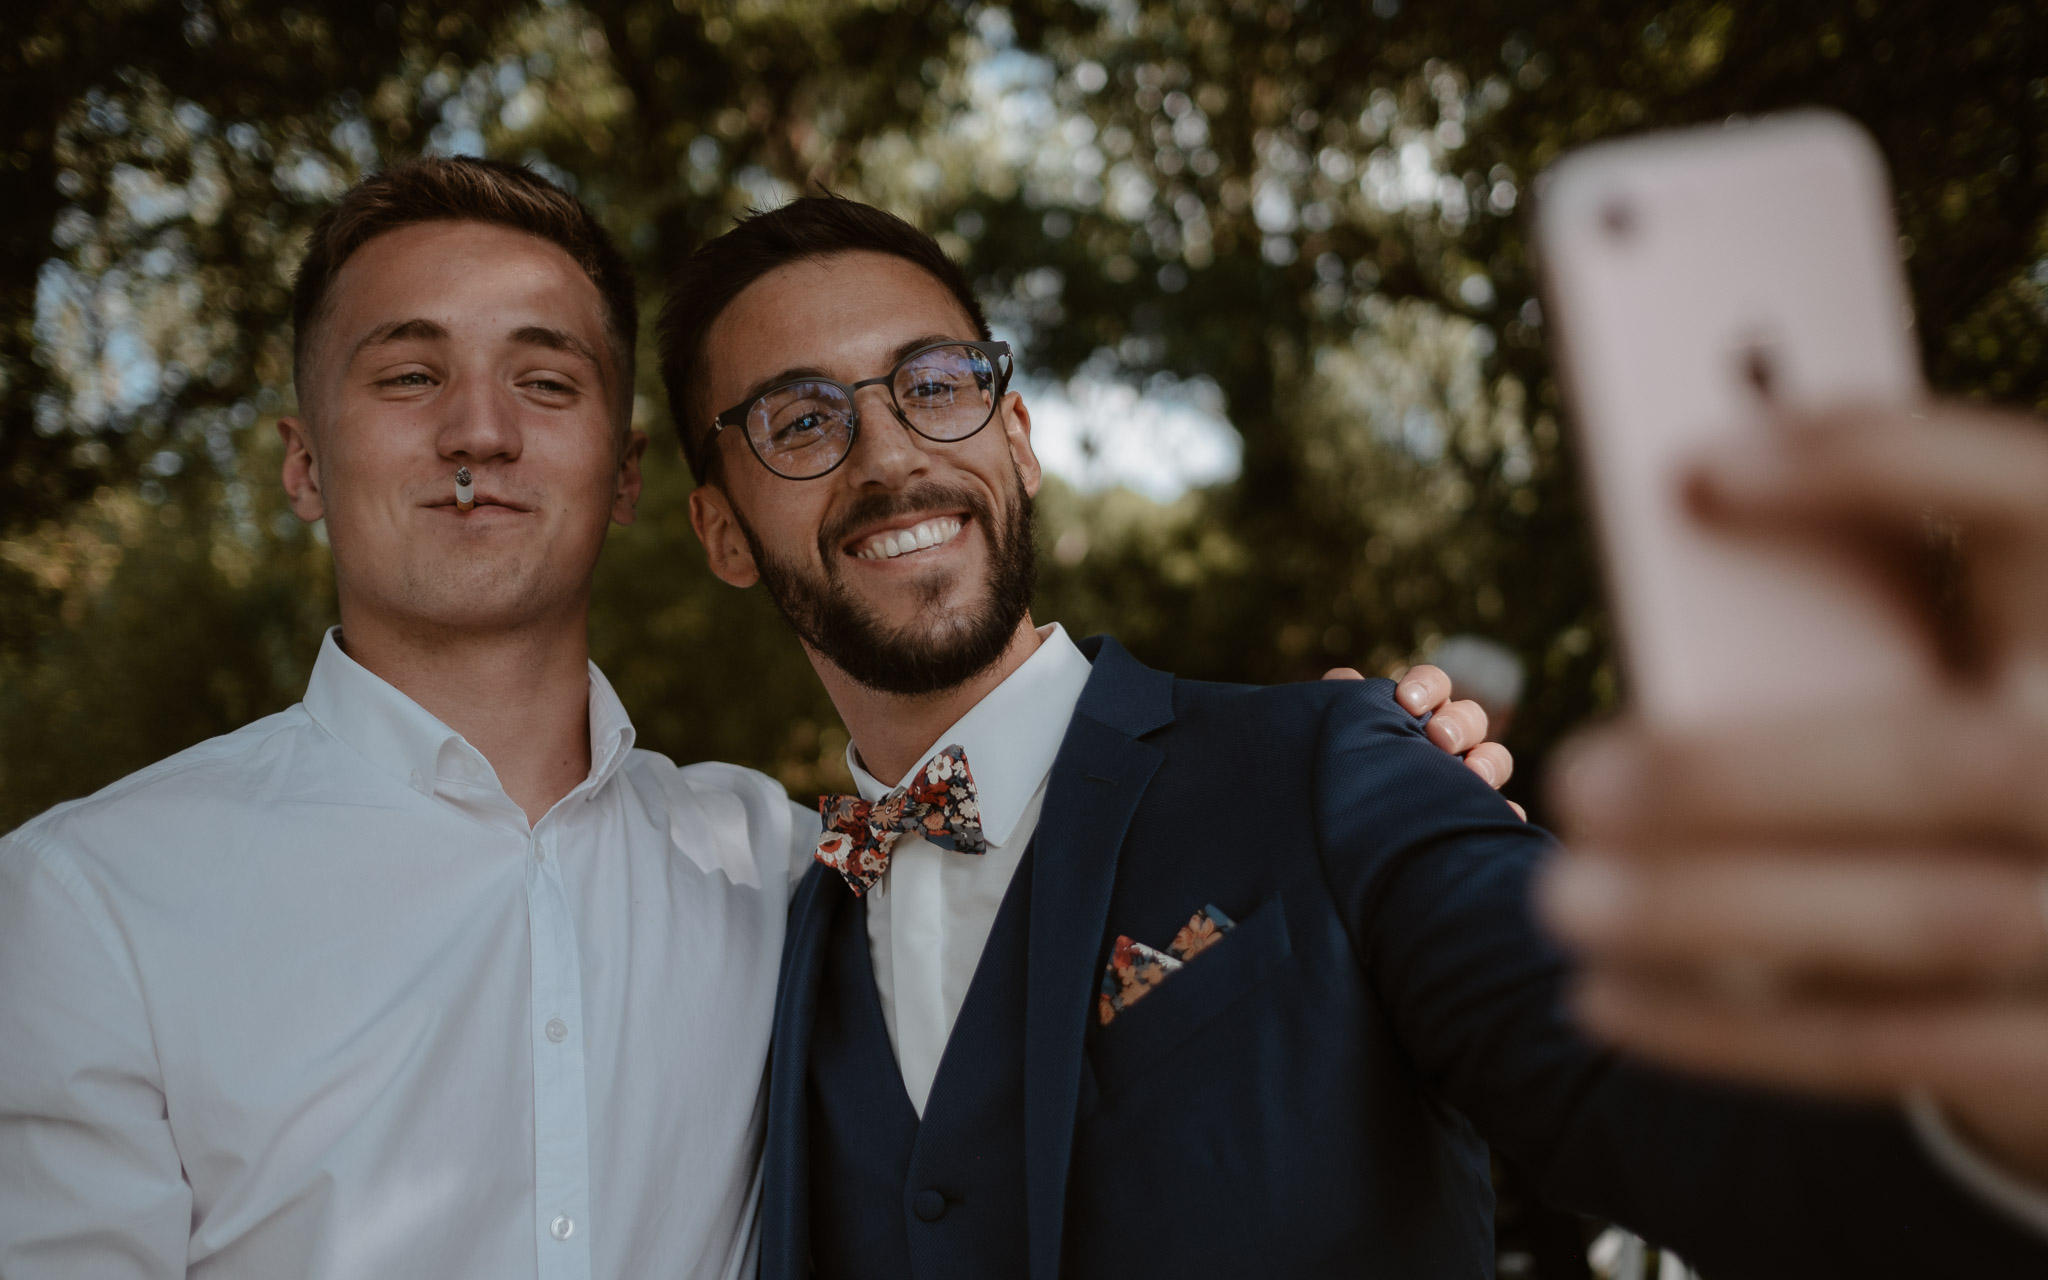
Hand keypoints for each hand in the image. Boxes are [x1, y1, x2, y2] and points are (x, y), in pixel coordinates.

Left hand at [1323, 662, 1521, 813]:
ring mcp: (1463, 776)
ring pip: (1493, 757)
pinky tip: (1505, 815)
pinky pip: (1498, 810)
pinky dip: (1505, 811)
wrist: (1342, 830)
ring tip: (1474, 777)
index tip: (1406, 701)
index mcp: (1417, 712)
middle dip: (1458, 723)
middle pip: (1470, 717)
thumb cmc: (1346, 768)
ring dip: (1489, 762)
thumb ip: (1342, 705)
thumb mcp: (1340, 735)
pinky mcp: (1471, 813)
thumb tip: (1344, 679)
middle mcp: (1446, 740)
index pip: (1432, 684)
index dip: (1425, 687)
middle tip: (1439, 737)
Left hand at [1538, 401, 2047, 1181]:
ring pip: (1924, 922)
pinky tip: (1606, 997)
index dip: (1887, 466)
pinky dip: (1734, 1032)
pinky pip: (1895, 1046)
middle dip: (1749, 775)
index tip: (1701, 471)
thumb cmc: (1990, 759)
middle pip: (1956, 764)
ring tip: (1560, 898)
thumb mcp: (1966, 667)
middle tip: (1578, 780)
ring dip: (1716, 912)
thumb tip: (1673, 596)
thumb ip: (1873, 631)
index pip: (2037, 499)